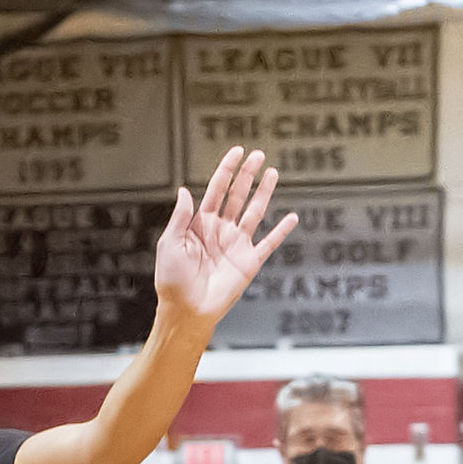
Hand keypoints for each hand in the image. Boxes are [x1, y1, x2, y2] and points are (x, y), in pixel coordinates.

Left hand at [155, 150, 298, 334]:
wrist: (186, 311)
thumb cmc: (172, 281)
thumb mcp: (170, 244)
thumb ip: (180, 217)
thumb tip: (184, 189)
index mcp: (200, 225)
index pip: (216, 191)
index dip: (226, 170)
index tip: (237, 152)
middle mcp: (220, 231)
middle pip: (237, 196)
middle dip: (247, 175)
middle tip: (258, 155)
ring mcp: (236, 245)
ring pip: (254, 212)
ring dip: (264, 193)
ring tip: (273, 172)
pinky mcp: (249, 262)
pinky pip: (269, 243)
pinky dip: (281, 231)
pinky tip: (291, 217)